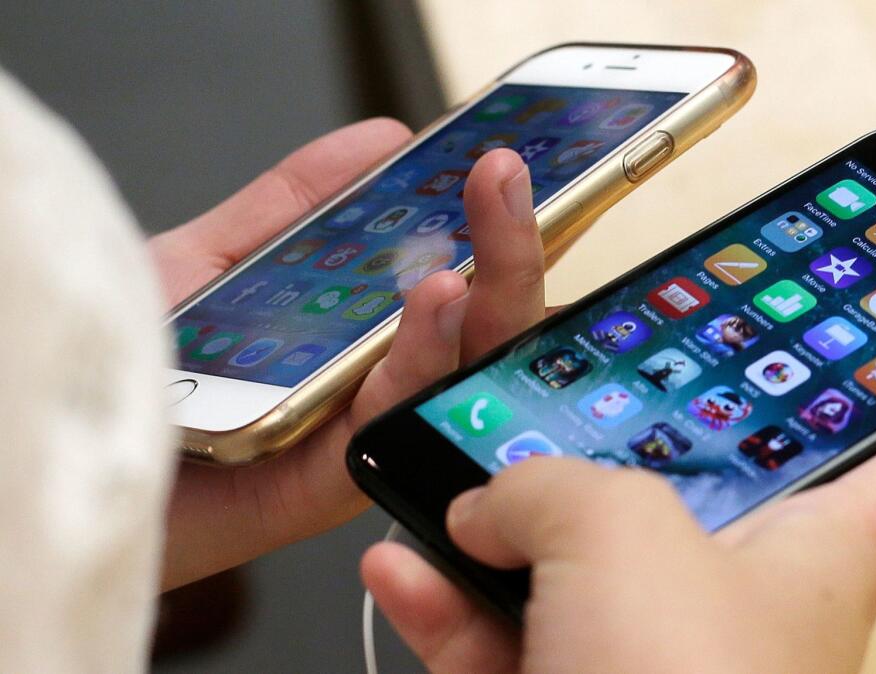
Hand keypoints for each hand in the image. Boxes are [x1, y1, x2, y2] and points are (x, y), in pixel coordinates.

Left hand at [151, 120, 547, 589]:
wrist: (77, 445)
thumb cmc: (134, 367)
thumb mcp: (215, 258)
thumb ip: (291, 205)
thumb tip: (381, 141)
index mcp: (362, 338)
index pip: (459, 281)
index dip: (492, 226)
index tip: (504, 165)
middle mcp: (372, 386)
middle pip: (477, 326)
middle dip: (509, 247)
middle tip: (506, 175)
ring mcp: (358, 435)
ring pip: (458, 373)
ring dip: (487, 298)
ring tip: (490, 231)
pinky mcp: (330, 483)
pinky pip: (393, 417)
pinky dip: (423, 355)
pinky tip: (438, 299)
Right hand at [363, 363, 875, 672]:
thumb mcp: (623, 535)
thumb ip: (555, 486)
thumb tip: (488, 504)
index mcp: (821, 547)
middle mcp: (742, 597)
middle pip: (724, 493)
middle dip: (669, 441)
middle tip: (645, 385)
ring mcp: (653, 654)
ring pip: (587, 564)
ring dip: (510, 522)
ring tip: (460, 472)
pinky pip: (512, 637)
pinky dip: (453, 604)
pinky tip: (404, 566)